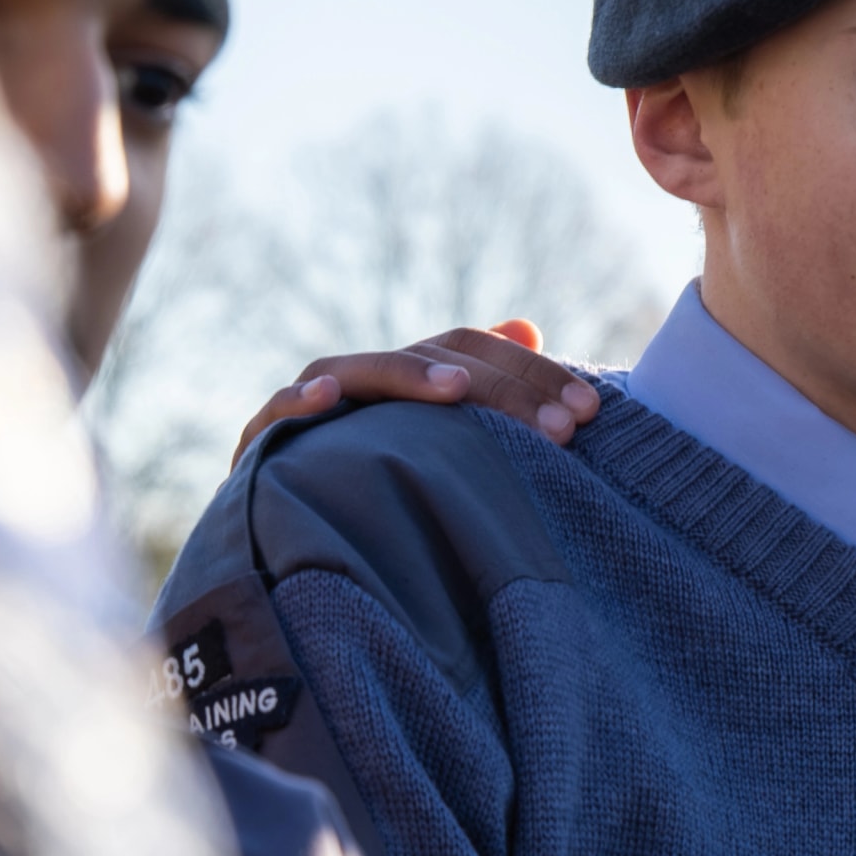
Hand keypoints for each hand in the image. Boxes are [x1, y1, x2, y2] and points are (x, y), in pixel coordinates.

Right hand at [233, 320, 601, 459]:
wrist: (292, 529)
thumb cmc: (388, 482)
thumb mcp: (445, 441)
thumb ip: (488, 389)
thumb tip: (527, 326)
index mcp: (415, 373)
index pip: (477, 351)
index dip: (533, 374)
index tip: (591, 410)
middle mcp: (368, 377)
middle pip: (434, 359)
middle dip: (498, 388)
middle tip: (558, 426)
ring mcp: (315, 403)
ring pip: (364, 373)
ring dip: (409, 377)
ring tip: (456, 388)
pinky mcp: (264, 440)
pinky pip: (275, 416)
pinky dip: (297, 403)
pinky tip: (326, 399)